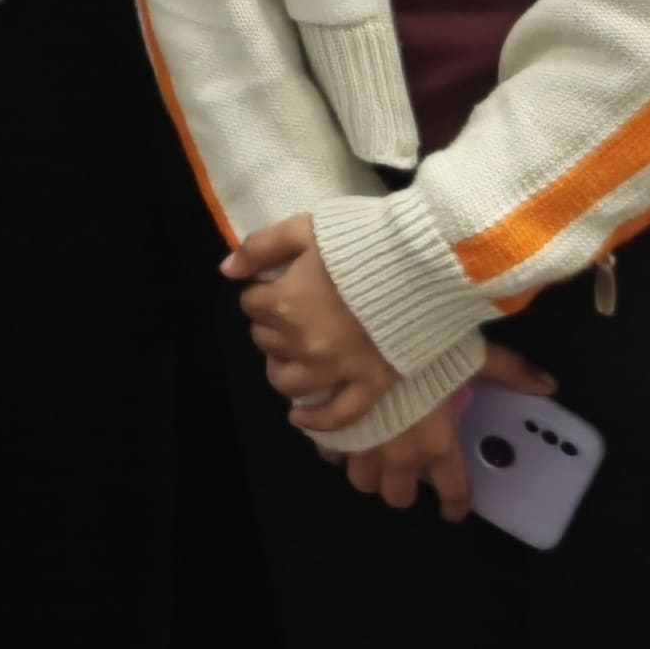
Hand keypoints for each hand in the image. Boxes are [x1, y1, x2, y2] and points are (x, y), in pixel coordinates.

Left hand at [225, 215, 393, 435]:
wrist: (422, 262)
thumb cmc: (360, 240)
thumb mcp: (304, 228)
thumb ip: (259, 247)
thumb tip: (227, 270)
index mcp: (285, 303)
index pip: (251, 303)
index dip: (263, 291)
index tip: (280, 283)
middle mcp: (304, 343)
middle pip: (265, 340)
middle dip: (272, 325)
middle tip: (292, 311)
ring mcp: (337, 369)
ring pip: (288, 383)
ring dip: (283, 368)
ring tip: (291, 355)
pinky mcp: (370, 384)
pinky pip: (337, 415)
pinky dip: (316, 420)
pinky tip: (299, 417)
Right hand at [335, 341, 554, 514]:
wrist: (364, 327)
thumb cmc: (425, 344)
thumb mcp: (474, 354)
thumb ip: (509, 371)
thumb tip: (550, 385)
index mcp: (436, 444)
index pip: (451, 490)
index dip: (454, 505)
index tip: (452, 511)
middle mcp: (397, 454)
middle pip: (397, 496)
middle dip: (403, 490)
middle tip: (409, 473)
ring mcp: (359, 444)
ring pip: (361, 481)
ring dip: (369, 473)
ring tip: (374, 455)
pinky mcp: (329, 427)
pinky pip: (329, 452)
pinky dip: (336, 448)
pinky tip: (342, 431)